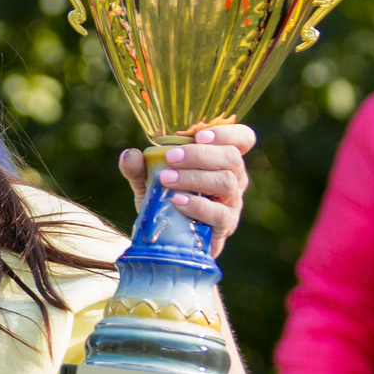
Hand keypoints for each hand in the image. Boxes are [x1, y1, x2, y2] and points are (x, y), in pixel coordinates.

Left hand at [118, 124, 255, 255]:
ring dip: (195, 177)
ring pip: (226, 182)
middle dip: (200, 154)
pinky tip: (177, 200)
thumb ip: (139, 167)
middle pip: (232, 158)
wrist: (167, 240)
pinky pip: (219, 214)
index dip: (228, 132)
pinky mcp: (225, 226)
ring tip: (167, 179)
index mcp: (222, 160)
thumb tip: (130, 155)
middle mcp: (234, 178)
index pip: (243, 139)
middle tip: (171, 157)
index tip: (199, 134)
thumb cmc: (165, 202)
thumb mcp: (148, 182)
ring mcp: (232, 203)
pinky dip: (197, 205)